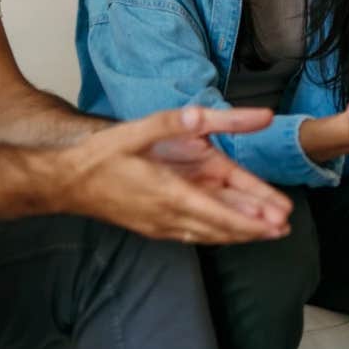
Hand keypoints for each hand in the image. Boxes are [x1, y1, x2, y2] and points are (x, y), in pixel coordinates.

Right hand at [58, 106, 291, 245]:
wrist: (65, 184)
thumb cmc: (100, 156)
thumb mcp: (139, 130)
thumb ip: (181, 121)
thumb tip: (208, 113)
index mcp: (169, 193)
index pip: (220, 214)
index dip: (251, 220)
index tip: (277, 220)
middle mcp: (168, 216)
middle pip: (220, 229)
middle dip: (253, 229)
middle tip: (283, 228)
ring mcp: (160, 226)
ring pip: (207, 235)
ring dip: (237, 234)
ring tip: (265, 231)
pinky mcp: (152, 228)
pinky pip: (191, 234)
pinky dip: (214, 233)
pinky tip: (223, 230)